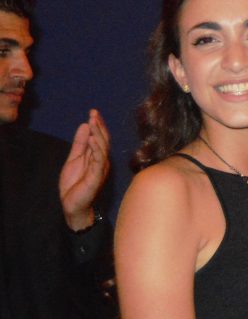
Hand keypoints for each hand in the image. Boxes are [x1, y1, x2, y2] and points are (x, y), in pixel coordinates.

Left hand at [60, 109, 110, 230]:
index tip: (93, 112)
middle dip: (99, 126)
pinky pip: (99, 161)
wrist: (72, 206)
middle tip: (94, 113)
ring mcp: (100, 169)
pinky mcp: (96, 177)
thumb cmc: (75, 185)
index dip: (98, 125)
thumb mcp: (74, 159)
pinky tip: (93, 140)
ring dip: (98, 134)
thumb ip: (80, 144)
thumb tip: (85, 125)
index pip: (100, 138)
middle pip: (103, 141)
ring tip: (93, 122)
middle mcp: (102, 162)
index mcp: (97, 157)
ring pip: (102, 149)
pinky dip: (97, 149)